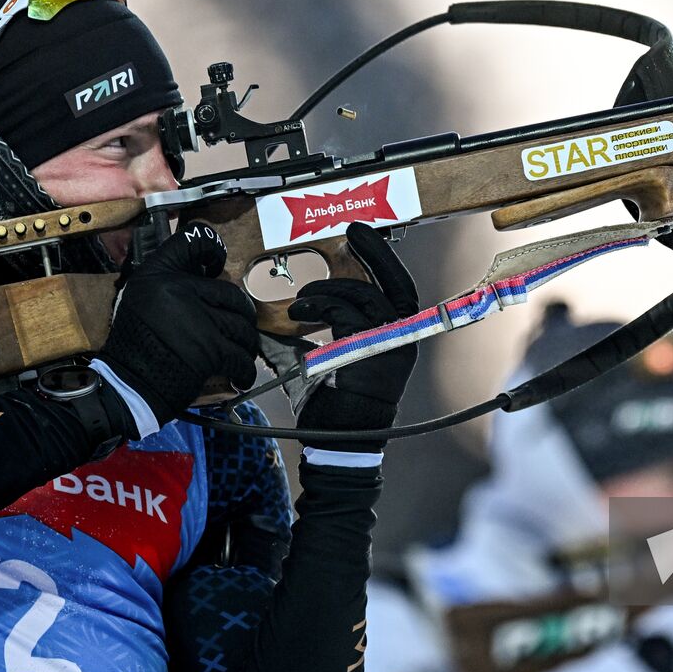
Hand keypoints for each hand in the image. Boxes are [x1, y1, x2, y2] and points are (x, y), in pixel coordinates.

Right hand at [98, 222, 259, 423]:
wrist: (126, 385)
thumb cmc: (134, 345)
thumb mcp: (141, 299)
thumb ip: (169, 284)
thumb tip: (206, 276)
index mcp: (157, 274)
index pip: (192, 240)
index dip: (212, 247)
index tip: (218, 263)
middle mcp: (178, 289)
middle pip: (231, 293)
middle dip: (242, 313)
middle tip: (240, 326)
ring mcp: (197, 319)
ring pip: (242, 326)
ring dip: (246, 343)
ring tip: (242, 353)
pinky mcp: (210, 349)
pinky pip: (241, 356)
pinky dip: (245, 369)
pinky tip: (241, 375)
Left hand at [287, 222, 418, 452]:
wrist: (339, 439)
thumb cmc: (332, 404)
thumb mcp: (320, 360)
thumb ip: (304, 336)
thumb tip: (268, 318)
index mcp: (396, 336)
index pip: (398, 287)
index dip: (382, 260)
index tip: (360, 237)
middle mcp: (403, 337)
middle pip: (396, 282)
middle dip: (375, 252)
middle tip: (353, 232)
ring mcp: (392, 343)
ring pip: (364, 295)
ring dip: (329, 289)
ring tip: (303, 297)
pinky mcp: (374, 349)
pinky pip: (346, 313)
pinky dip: (320, 306)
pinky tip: (299, 310)